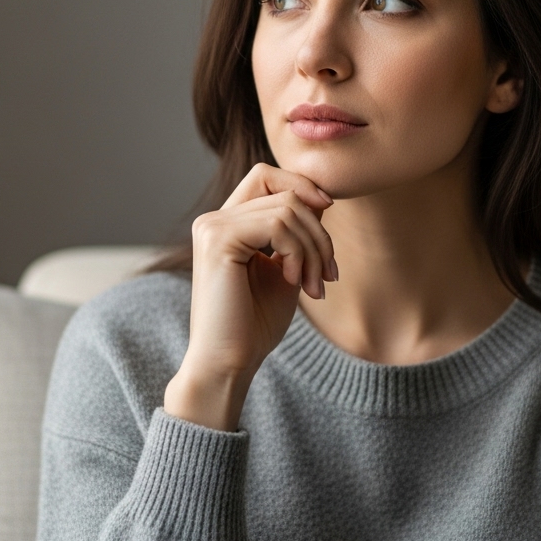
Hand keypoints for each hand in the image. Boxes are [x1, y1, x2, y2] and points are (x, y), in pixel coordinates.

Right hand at [164, 163, 337, 430]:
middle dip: (319, 233)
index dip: (302, 187)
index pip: (266, 176)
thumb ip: (296, 234)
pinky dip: (299, 253)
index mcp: (226, 224)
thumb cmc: (254, 324)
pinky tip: (294, 281)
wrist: (229, 363)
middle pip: (285, 192)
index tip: (328, 215)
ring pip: (287, 209)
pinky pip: (277, 225)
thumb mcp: (285, 268)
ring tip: (314, 286)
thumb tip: (319, 199)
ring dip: (314, 249)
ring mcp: (212, 227)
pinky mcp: (218, 241)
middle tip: (327, 275)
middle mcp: (214, 220)